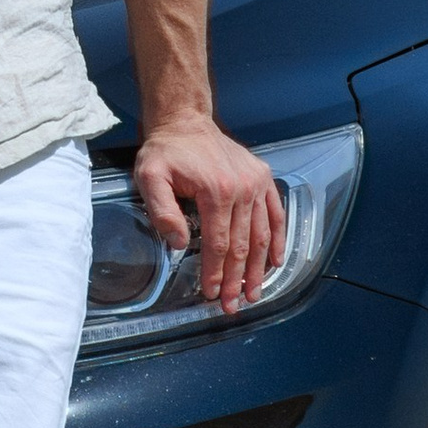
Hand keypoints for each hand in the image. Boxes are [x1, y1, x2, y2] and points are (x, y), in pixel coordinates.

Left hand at [133, 115, 284, 314]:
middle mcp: (242, 189)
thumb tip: (178, 244)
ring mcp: (256, 183)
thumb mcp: (150, 177)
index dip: (215, 272)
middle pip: (242, 245)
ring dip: (259, 268)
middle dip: (237, 279)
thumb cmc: (165, 151)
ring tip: (255, 293)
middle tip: (233, 306)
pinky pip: (275, 214)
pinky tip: (275, 261)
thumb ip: (162, 211)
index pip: (218, 243)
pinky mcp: (263, 178)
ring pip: (261, 235)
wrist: (185, 121)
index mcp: (216, 191)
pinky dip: (277, 239)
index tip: (211, 294)